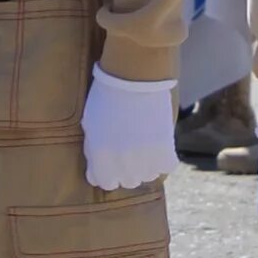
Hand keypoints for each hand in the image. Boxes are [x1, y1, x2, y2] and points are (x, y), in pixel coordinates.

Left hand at [81, 66, 177, 192]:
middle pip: (127, 181)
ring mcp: (145, 159)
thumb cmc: (107, 95)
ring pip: (147, 176)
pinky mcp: (165, 150)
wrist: (135, 75)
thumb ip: (94, 149)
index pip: (102, 182)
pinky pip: (166, 166)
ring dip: (146, 164)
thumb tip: (97, 168)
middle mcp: (122, 164)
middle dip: (126, 169)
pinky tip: (160, 145)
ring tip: (145, 145)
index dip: (106, 171)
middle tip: (129, 150)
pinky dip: (164, 158)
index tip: (110, 161)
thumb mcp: (90, 124)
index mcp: (100, 156)